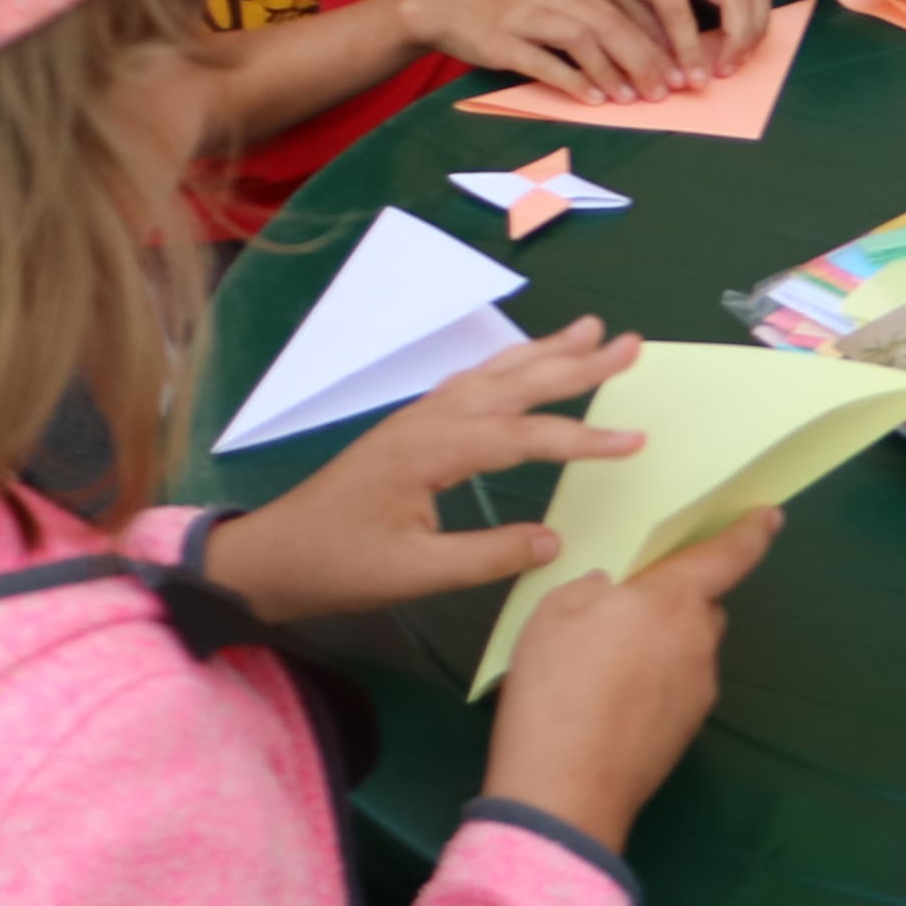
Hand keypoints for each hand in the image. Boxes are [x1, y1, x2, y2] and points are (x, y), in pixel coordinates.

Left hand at [199, 322, 645, 620]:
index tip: (635, 442)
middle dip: (576, 362)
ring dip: (545, 352)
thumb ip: (487, 557)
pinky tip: (523, 363)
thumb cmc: (337, 566)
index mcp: (431, 451)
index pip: (522, 437)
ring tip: (591, 330)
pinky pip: (472, 382)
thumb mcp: (413, 575)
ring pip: (493, 374)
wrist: (271, 556)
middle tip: (632, 344)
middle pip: (514, 383)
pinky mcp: (411, 428)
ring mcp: (418, 418)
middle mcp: (429, 420)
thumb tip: (555, 542)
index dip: (582, 438)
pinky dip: (509, 365)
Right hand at [405, 0, 681, 105]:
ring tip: (633, 97)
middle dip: (640, 60)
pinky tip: (592, 98)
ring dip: (611, 71)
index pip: (619, 17)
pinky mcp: (504, 42)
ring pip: (582, 41)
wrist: (441, 4)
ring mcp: (527, 17)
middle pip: (608, 27)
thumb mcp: (545, 5)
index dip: (649, 46)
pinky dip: (572, 80)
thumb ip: (579, 22)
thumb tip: (624, 56)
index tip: (672, 72)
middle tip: (663, 90)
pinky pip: (545, 62)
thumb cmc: (499, 10)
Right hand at [482, 507, 784, 849]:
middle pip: (700, 606)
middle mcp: (699, 640)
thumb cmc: (558, 689)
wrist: (566, 790)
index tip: (770, 517)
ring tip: (604, 668)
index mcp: (673, 599)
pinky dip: (655, 686)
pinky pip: (677, 688)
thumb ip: (591, 589)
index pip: (727, 555)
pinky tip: (611, 704)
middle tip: (625, 612)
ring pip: (688, 650)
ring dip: (662, 647)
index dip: (751, 532)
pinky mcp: (688, 730)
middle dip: (673, 602)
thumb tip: (610, 592)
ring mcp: (699, 690)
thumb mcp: (553, 614)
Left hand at [581, 0, 775, 82]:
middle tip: (725, 70)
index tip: (695, 79)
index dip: (690, 50)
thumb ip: (646, 37)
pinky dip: (759, 13)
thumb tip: (670, 73)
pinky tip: (747, 37)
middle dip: (737, 38)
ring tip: (740, 57)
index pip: (680, 14)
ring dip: (754, 27)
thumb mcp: (618, 4)